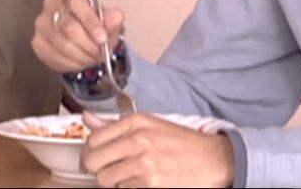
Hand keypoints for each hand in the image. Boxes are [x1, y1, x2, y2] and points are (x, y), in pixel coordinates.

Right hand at [32, 0, 124, 73]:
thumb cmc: (97, 27)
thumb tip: (116, 16)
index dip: (90, 21)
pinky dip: (69, 62)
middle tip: (99, 52)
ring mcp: (42, 22)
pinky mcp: (37, 41)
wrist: (86, 44)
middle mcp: (52, 3)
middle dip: (87, 43)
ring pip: (60, 43)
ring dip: (80, 55)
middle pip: (67, 25)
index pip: (76, 2)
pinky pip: (52, 55)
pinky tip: (78, 60)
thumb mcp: (110, 23)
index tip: (101, 37)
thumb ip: (113, 20)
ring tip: (91, 57)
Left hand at [81, 111, 235, 187]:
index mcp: (135, 123)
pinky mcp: (151, 186)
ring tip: (131, 175)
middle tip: (107, 169)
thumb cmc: (182, 143)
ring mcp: (144, 165)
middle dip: (96, 168)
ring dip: (115, 181)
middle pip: (93, 162)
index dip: (90, 150)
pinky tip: (142, 182)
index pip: (93, 139)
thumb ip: (115, 125)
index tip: (97, 155)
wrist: (213, 160)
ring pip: (106, 181)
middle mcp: (137, 141)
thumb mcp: (149, 125)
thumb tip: (86, 118)